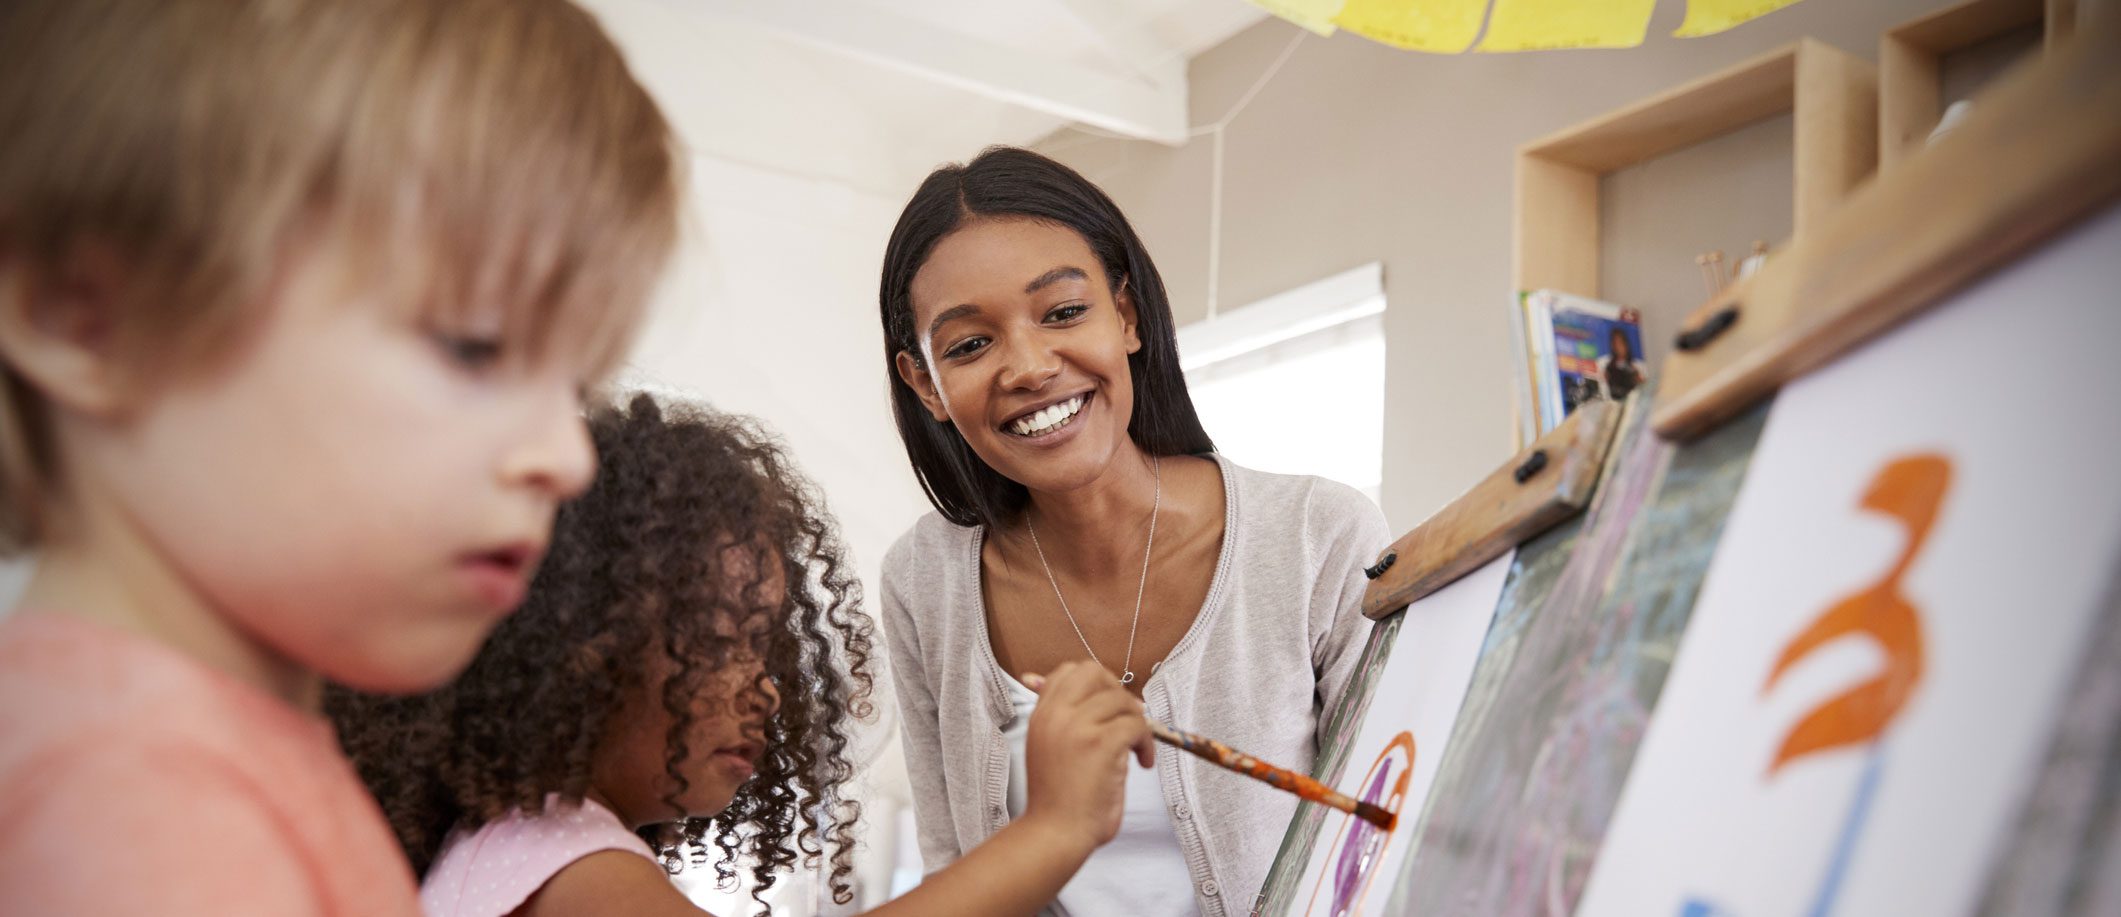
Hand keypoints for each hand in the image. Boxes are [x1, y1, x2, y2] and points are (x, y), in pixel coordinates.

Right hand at [1017, 661, 1153, 852]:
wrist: (1055, 833)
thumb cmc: (1058, 800)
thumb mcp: (1049, 748)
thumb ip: (1065, 721)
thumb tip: (1096, 699)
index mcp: (1041, 714)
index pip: (1068, 671)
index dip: (1096, 684)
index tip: (1108, 710)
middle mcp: (1055, 714)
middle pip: (1095, 672)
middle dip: (1118, 693)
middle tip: (1125, 722)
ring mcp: (1077, 726)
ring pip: (1122, 700)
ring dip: (1137, 723)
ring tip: (1135, 750)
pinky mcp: (1100, 743)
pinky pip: (1137, 725)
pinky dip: (1147, 744)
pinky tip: (1142, 763)